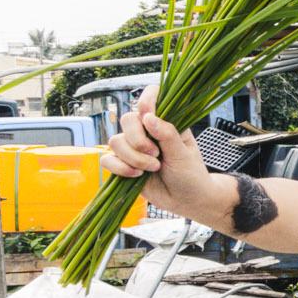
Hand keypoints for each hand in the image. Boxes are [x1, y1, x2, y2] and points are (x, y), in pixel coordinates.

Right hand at [101, 87, 215, 216]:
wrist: (187, 201)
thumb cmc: (191, 175)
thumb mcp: (184, 154)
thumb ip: (167, 134)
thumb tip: (148, 117)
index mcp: (165, 122)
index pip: (150, 97)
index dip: (146, 101)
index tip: (148, 115)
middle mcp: (146, 131)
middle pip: (127, 120)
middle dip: (138, 140)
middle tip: (156, 154)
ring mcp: (133, 147)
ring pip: (115, 141)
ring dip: (134, 158)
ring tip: (153, 168)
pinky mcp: (123, 164)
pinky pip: (107, 159)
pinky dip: (120, 168)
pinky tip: (137, 175)